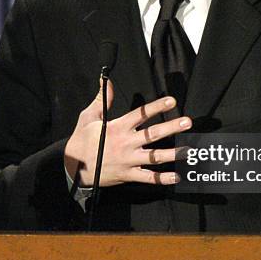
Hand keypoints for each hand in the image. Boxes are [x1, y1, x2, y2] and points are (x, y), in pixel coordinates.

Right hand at [64, 79, 190, 186]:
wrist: (72, 167)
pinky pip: (148, 178)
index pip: (141, 114)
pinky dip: (163, 179)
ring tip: (188, 150)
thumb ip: (102, 99)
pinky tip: (177, 177)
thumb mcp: (88, 116)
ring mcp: (128, 160)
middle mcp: (125, 143)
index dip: (156, 107)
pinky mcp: (128, 175)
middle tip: (187, 122)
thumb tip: (107, 80)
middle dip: (171, 127)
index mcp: (117, 127)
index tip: (172, 101)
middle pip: (152, 134)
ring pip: (154, 157)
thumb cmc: (81, 140)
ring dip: (172, 154)